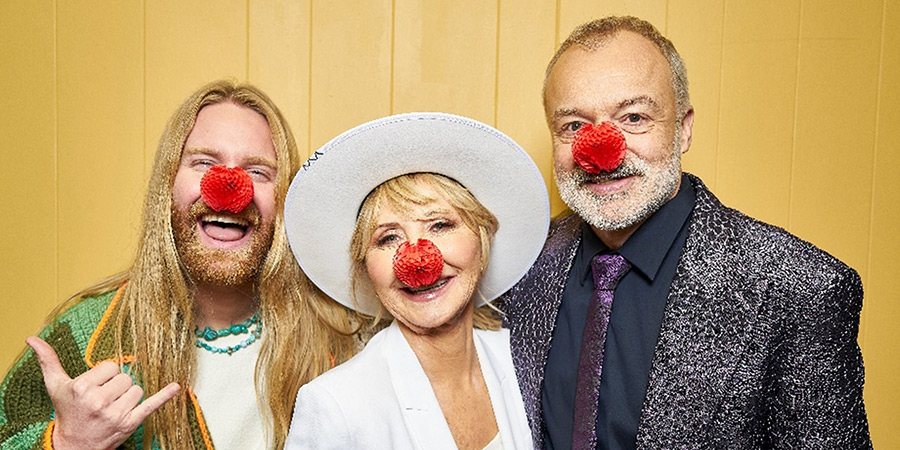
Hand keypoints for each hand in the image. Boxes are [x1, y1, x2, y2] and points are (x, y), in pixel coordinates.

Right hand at [26, 336, 179, 449]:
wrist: (74, 445)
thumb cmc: (67, 411)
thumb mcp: (56, 386)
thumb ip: (48, 361)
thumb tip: (32, 338)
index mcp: (82, 387)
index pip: (111, 366)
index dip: (106, 374)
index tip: (97, 385)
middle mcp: (98, 401)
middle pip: (126, 377)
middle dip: (117, 385)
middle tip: (104, 398)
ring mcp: (115, 414)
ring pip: (137, 389)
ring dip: (129, 396)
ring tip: (113, 406)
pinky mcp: (129, 424)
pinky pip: (151, 406)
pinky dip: (164, 396)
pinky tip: (176, 387)